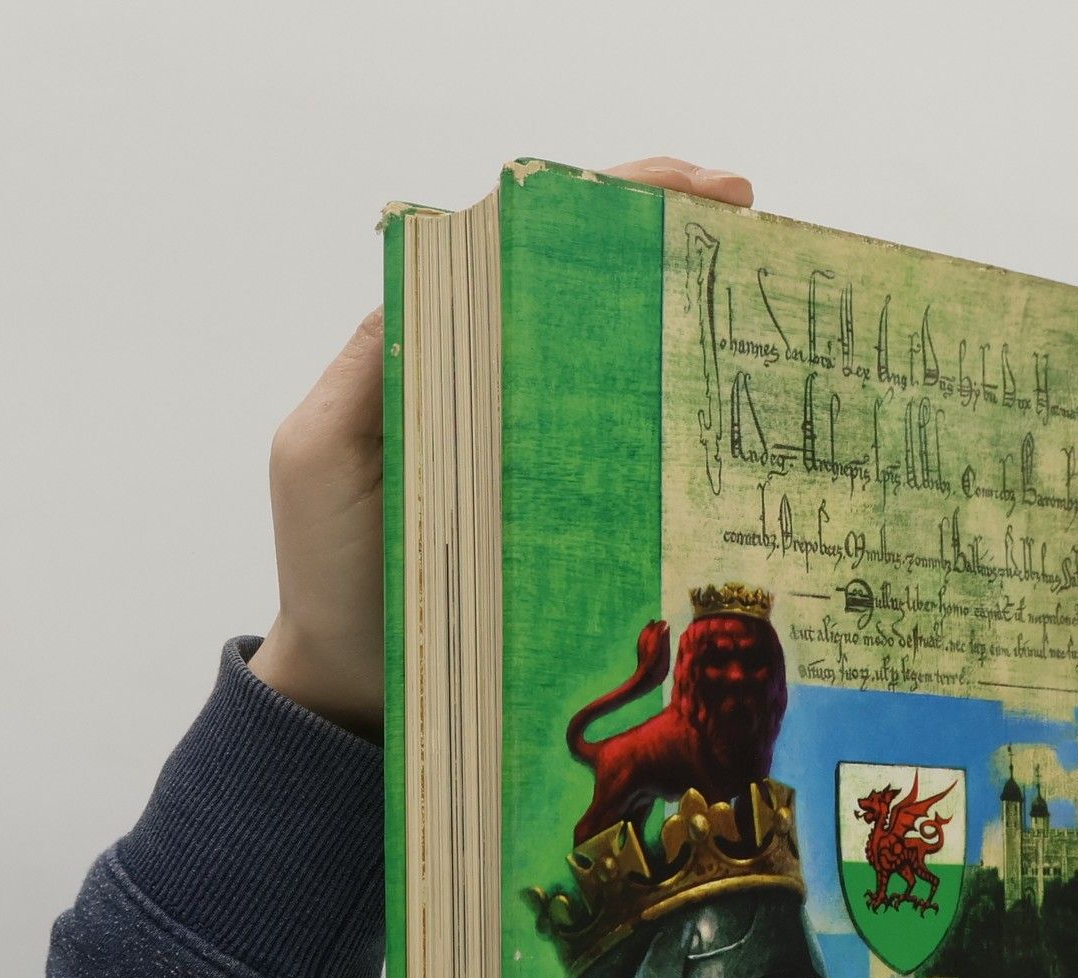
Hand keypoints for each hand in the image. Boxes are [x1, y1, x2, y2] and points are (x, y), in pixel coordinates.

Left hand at [252, 157, 755, 739]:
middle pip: (580, 286)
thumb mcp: (324, 454)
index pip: (519, 248)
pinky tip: (727, 409)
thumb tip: (441, 282)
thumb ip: (374, 371)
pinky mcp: (568, 511)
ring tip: (753, 287)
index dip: (600, 201)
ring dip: (680, 318)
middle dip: (661, 235)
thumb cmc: (331, 573)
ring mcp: (538, 449)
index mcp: (436, 354)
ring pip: (612, 362)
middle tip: (742, 214)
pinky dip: (674, 421)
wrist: (355, 688)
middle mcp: (494, 386)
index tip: (683, 187)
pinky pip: (624, 451)